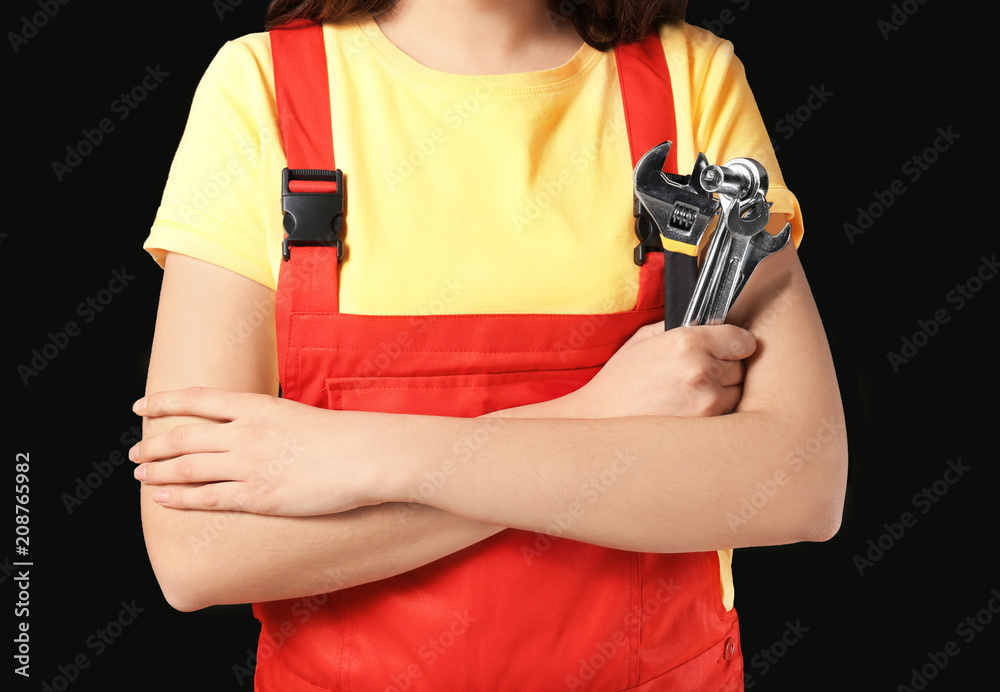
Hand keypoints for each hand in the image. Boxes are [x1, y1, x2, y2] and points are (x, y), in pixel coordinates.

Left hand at [130, 387, 381, 514]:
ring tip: (141, 476)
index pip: (197, 399)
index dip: (164, 402)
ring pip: (189, 468)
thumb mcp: (293, 414)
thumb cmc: (338, 436)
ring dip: (158, 472)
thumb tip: (240, 427)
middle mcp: (246, 432)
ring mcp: (250, 465)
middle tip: (135, 454)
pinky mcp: (259, 495)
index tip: (141, 406)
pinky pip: (208, 498)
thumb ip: (263, 419)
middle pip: (184, 436)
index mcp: (256, 406)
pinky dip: (179, 498)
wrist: (364, 456)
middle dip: (153, 445)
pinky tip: (162, 499)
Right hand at [562, 323, 755, 417]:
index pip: (742, 339)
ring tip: (692, 391)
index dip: (736, 343)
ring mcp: (706, 400)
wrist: (602, 417)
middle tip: (698, 372)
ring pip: (737, 391)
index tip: (730, 347)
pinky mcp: (705, 424)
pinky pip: (726, 413)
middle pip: (740, 366)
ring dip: (723, 390)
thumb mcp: (644, 339)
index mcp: (687, 341)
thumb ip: (681, 328)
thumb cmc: (621, 379)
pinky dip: (715, 410)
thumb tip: (709, 326)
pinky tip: (690, 407)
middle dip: (724, 366)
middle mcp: (701, 369)